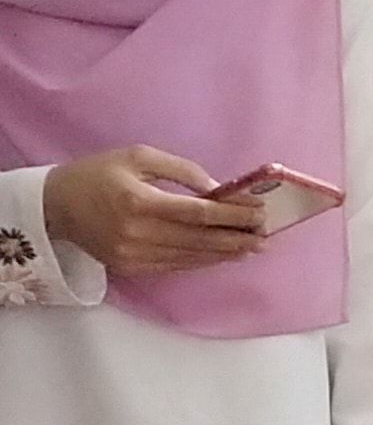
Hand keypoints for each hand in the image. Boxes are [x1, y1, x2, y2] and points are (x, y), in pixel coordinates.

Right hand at [43, 145, 268, 280]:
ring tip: (252, 247)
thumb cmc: (97, 174)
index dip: (233, 215)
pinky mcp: (131, 268)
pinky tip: (222, 254)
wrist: (54, 206)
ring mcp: (133, 255)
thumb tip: (217, 188)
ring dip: (226, 253)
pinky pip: (176, 265)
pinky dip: (202, 260)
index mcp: (138, 202)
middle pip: (200, 240)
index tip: (260, 212)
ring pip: (191, 257)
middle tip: (266, 235)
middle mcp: (137, 233)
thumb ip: (181, 169)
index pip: (199, 214)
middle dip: (237, 238)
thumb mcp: (137, 156)